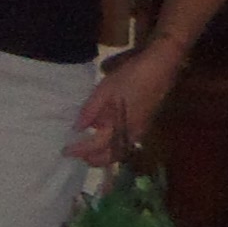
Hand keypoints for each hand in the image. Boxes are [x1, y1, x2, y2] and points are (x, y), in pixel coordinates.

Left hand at [65, 51, 174, 167]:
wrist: (162, 67)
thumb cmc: (132, 76)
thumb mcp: (106, 89)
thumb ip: (90, 110)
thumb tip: (76, 128)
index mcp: (120, 127)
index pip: (96, 147)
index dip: (80, 150)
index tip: (65, 151)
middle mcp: (131, 136)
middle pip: (110, 157)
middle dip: (92, 159)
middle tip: (76, 153)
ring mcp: (140, 131)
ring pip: (119, 152)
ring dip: (103, 155)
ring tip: (87, 149)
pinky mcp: (144, 125)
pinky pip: (125, 143)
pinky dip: (112, 146)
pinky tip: (104, 135)